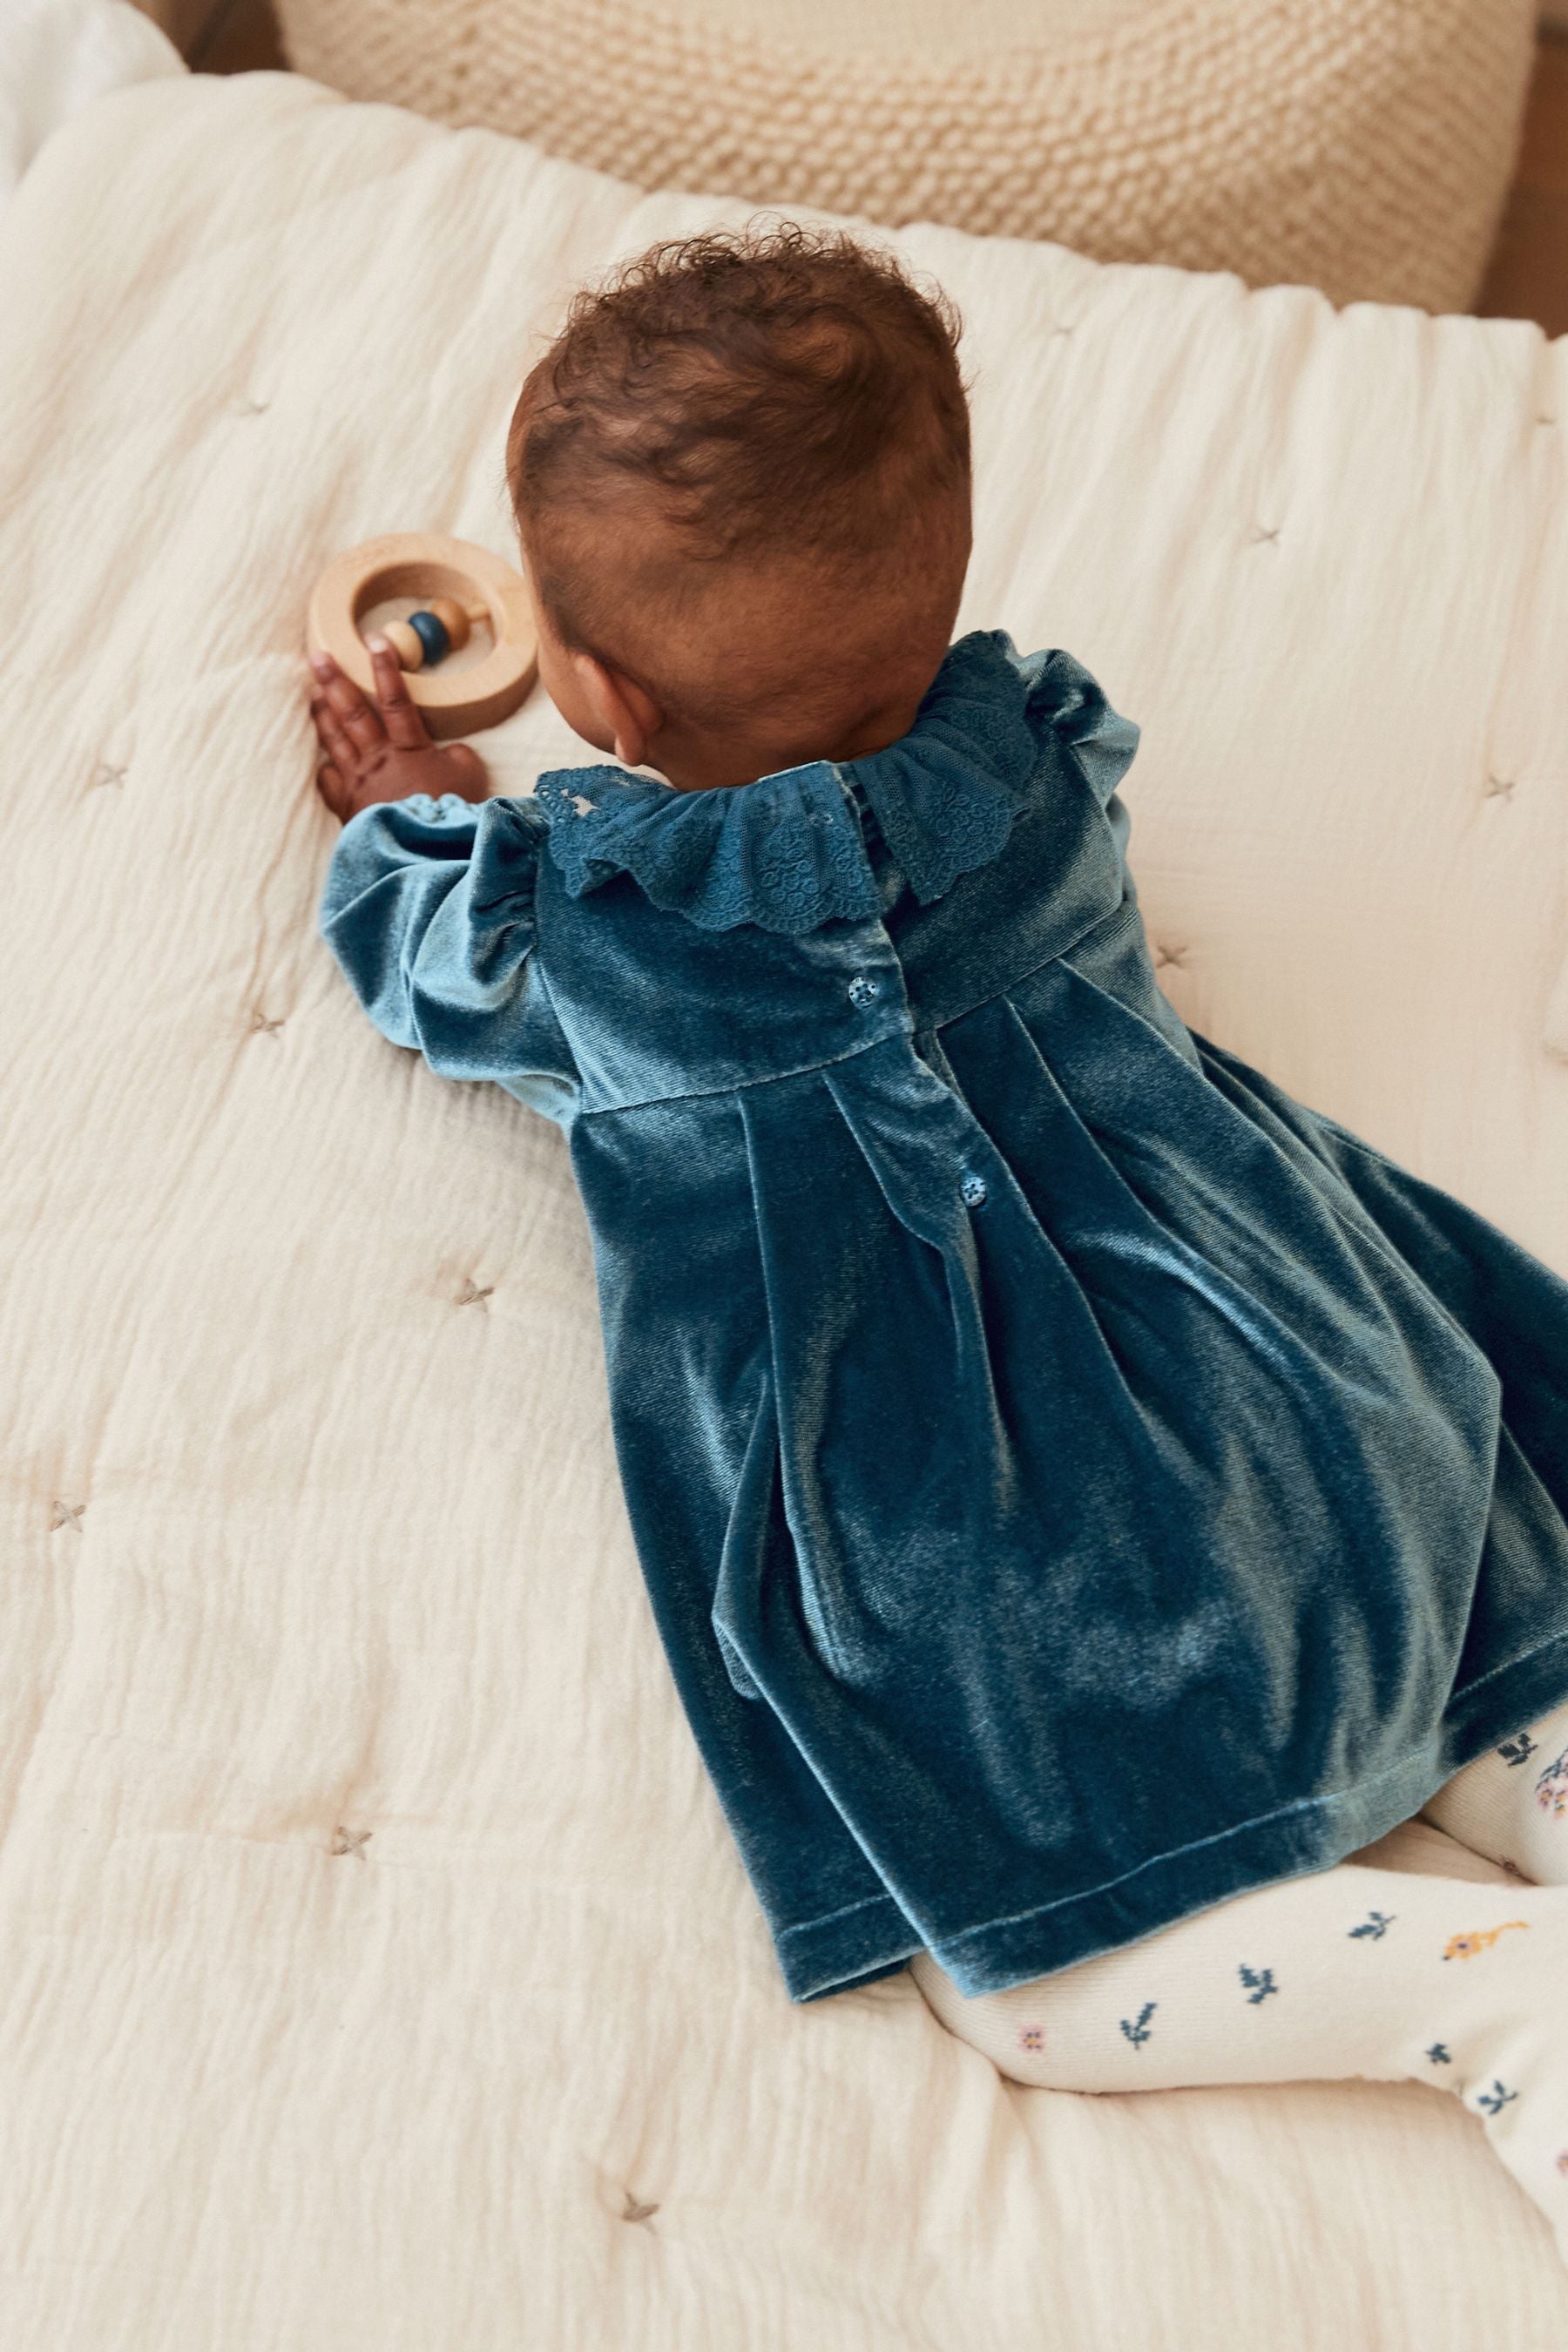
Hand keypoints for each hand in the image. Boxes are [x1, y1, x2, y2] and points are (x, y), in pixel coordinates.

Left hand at [310, 637, 489, 821]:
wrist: (427, 852)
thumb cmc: (451, 814)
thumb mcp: (469, 777)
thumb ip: (457, 756)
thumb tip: (449, 752)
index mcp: (409, 748)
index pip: (395, 699)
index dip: (385, 667)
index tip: (374, 640)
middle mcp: (378, 759)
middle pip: (351, 712)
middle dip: (333, 680)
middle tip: (317, 654)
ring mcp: (358, 783)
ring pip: (334, 740)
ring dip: (322, 713)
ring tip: (312, 692)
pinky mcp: (349, 807)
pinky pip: (329, 781)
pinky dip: (325, 767)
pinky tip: (323, 759)